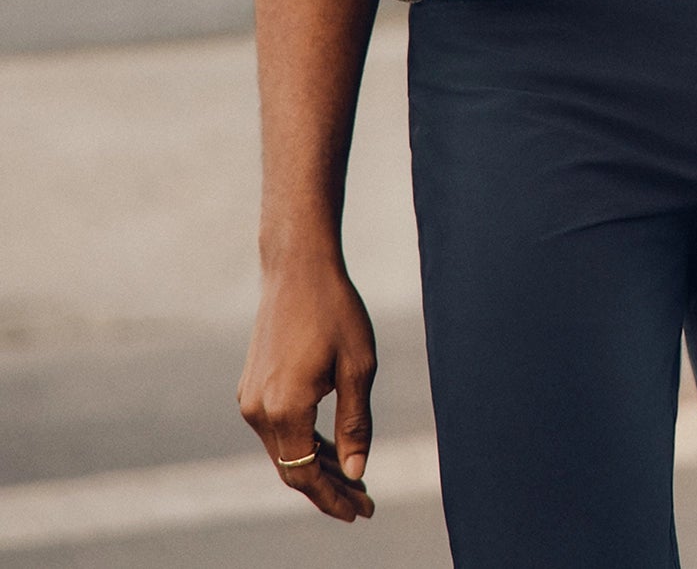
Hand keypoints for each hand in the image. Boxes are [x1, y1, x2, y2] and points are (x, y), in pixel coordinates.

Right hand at [238, 259, 376, 521]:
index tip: (363, 512)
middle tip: (363, 503)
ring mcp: (250, 398)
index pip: (307, 475)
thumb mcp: (358, 366)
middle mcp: (258, 410)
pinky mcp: (251, 386)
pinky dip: (301, 443)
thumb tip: (355, 473)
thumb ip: (355, 424)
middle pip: (292, 469)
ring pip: (284, 451)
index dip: (334, 498)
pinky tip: (328, 448)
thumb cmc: (335, 310)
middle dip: (327, 490)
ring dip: (315, 467)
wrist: (297, 267)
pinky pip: (277, 429)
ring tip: (352, 480)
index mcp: (286, 408)